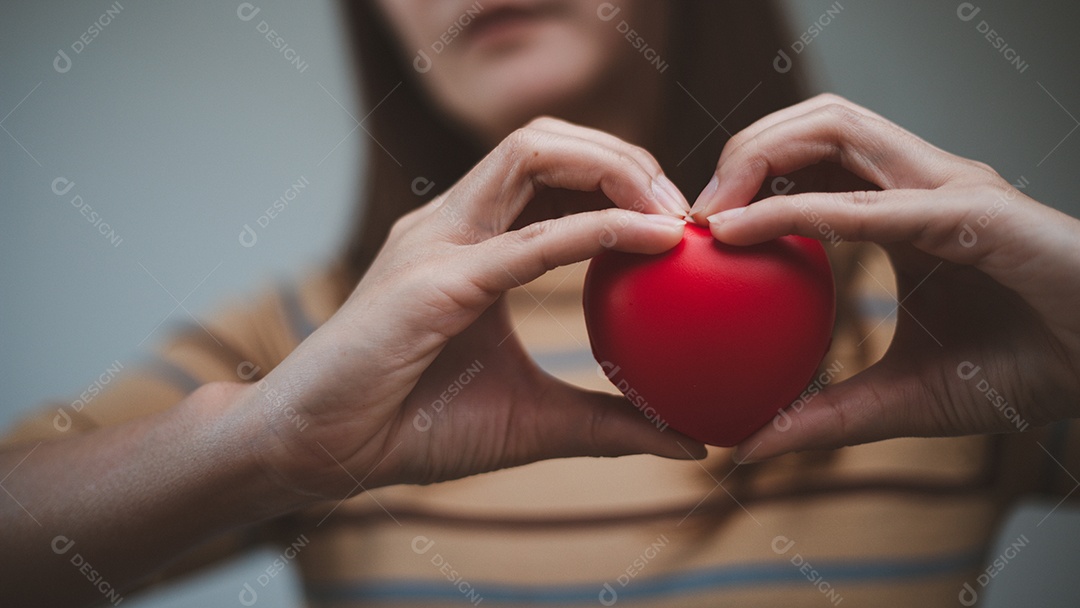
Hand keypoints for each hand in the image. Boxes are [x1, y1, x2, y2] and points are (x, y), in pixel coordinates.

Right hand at [240, 118, 702, 499]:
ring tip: (671, 213)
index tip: (678, 224)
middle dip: (622, 157)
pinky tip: (655, 240)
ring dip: (612, 168)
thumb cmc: (417, 427)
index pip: (549, 170)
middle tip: (685, 207)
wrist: (324, 452)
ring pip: (531, 152)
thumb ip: (608, 421)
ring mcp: (438, 243)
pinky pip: (529, 240)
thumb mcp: (535, 420)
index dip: (617, 178)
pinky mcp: (434, 281)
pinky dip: (598, 230)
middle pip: (544, 140)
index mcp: (468, 241)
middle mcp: (451, 225)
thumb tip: (687, 439)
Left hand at [690, 94, 1079, 461]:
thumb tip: (747, 446)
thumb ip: (827, 416)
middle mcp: (921, 181)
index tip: (689, 230)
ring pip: (837, 125)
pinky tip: (738, 230)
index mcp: (903, 209)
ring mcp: (949, 185)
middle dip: (742, 149)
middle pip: (815, 122)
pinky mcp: (975, 213)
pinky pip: (872, 201)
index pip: (813, 160)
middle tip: (685, 213)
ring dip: (759, 155)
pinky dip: (800, 210)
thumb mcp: (903, 399)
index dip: (746, 177)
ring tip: (707, 213)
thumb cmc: (1023, 373)